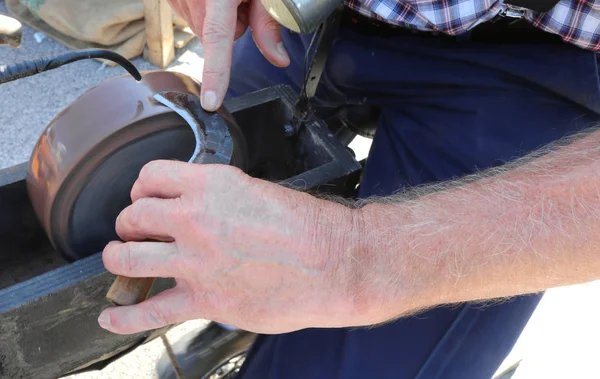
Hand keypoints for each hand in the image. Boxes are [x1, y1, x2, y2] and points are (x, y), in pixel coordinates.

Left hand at [98, 160, 361, 334]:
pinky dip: (124, 317)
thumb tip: (200, 210)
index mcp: (211, 185)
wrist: (336, 262)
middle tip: (139, 232)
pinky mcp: (204, 299)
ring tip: (124, 261)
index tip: (147, 199)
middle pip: (132, 215)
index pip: (150, 176)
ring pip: (126, 257)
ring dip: (119, 258)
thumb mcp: (258, 192)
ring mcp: (195, 260)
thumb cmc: (308, 226)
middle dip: (131, 223)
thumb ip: (220, 199)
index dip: (143, 189)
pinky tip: (110, 317)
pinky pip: (149, 311)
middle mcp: (195, 218)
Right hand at [168, 0, 289, 110]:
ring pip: (203, 27)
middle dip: (233, 26)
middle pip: (216, 37)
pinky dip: (203, 8)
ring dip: (217, 16)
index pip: (219, 40)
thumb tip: (277, 59)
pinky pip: (191, 15)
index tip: (211, 101)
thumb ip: (268, 23)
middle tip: (243, 0)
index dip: (217, 73)